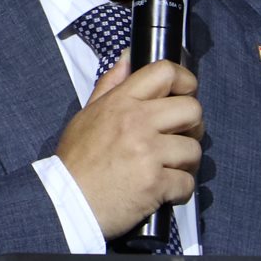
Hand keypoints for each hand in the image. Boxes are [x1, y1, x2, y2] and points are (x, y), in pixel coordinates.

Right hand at [55, 55, 203, 238]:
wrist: (66, 203)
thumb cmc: (76, 161)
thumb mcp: (87, 114)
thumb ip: (111, 84)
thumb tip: (129, 57)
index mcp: (121, 102)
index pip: (165, 72)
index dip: (185, 80)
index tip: (186, 93)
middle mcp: (137, 122)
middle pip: (192, 109)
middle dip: (192, 126)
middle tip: (180, 137)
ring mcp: (147, 153)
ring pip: (194, 149)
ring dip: (186, 162)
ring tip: (169, 168)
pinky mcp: (155, 184)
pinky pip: (187, 182)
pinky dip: (179, 190)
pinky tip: (163, 191)